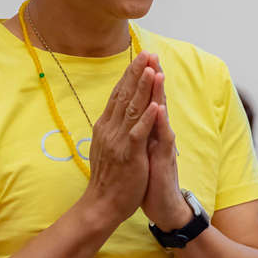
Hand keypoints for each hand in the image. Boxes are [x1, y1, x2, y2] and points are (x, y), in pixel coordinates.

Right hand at [83, 52, 157, 225]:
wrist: (101, 204)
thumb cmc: (108, 177)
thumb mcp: (107, 145)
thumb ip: (113, 126)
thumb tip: (116, 109)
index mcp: (106, 125)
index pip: (118, 94)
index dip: (130, 75)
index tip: (140, 58)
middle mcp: (110, 129)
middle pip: (125, 95)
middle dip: (137, 73)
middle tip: (147, 53)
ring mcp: (118, 141)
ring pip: (132, 109)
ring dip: (143, 88)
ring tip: (152, 69)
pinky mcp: (129, 155)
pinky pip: (139, 133)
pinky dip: (147, 118)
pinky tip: (155, 105)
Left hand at [139, 60, 191, 229]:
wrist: (163, 206)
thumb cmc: (150, 177)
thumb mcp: (141, 150)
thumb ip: (140, 131)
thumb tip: (131, 115)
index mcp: (149, 130)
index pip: (146, 100)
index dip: (142, 81)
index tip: (138, 59)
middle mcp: (158, 133)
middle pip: (155, 101)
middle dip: (152, 78)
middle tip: (150, 54)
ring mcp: (163, 145)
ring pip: (161, 115)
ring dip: (159, 94)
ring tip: (157, 72)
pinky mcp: (165, 159)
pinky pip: (164, 139)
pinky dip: (160, 124)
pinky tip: (159, 110)